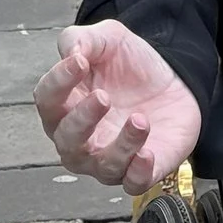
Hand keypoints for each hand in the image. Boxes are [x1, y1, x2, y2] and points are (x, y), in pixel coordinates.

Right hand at [35, 20, 201, 193]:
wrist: (176, 78)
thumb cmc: (130, 64)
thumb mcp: (107, 39)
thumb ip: (81, 40)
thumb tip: (71, 53)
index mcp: (65, 105)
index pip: (47, 101)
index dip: (59, 82)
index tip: (80, 62)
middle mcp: (81, 139)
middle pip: (67, 142)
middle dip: (82, 121)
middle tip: (103, 97)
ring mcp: (109, 157)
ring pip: (102, 166)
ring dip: (120, 146)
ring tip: (139, 119)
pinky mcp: (141, 168)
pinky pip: (132, 184)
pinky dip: (137, 174)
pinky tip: (146, 154)